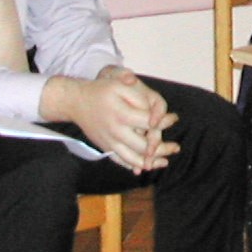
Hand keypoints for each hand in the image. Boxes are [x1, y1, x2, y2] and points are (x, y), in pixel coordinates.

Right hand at [42, 68, 179, 173]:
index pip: (149, 123)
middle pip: (145, 146)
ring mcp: (110, 142)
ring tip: (165, 162)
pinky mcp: (105, 147)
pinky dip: (133, 166)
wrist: (75, 102)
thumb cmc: (100, 91)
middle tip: (176, 147)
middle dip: (163, 148)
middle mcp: (116, 132)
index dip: (164, 122)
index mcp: (122, 115)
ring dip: (151, 162)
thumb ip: (138, 96)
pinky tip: (145, 167)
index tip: (174, 118)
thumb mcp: (118, 85)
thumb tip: (153, 110)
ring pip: (133, 159)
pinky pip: (120, 161)